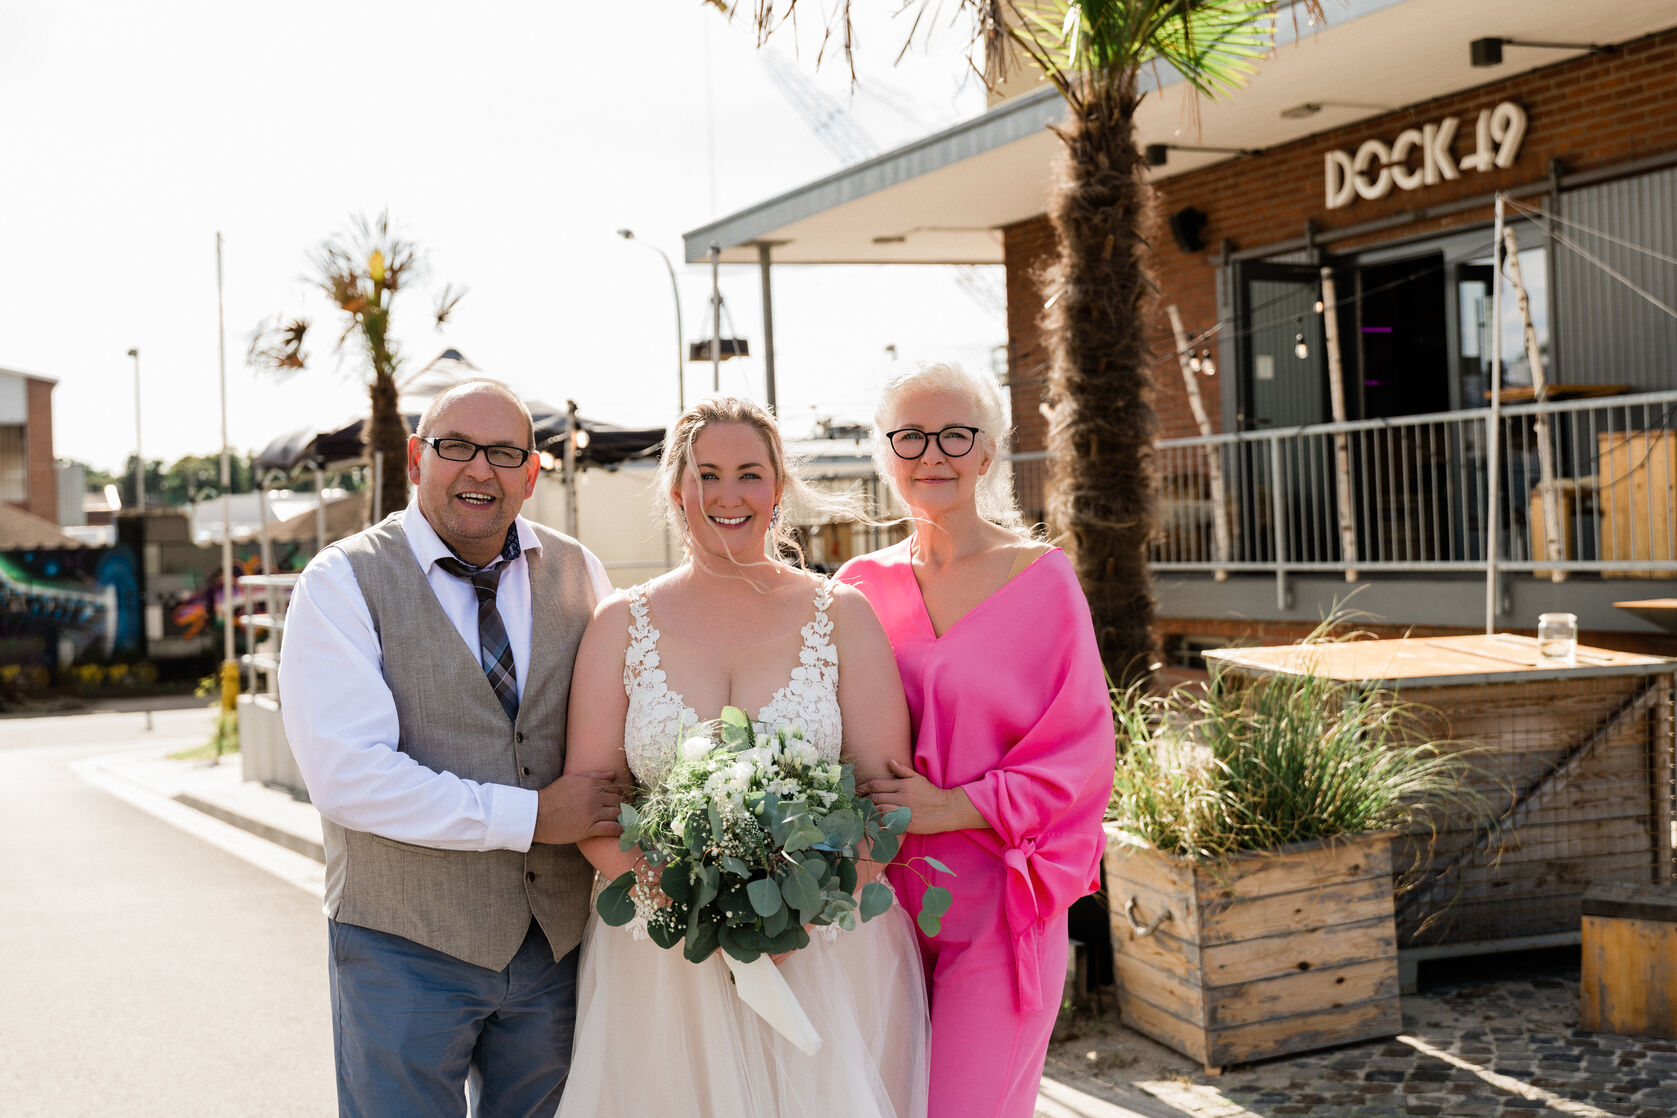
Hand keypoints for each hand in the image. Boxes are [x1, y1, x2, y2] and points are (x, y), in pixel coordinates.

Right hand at [532, 770, 628, 845]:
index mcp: (591, 784)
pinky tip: (623, 830)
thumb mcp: (571, 779)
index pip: (616, 787)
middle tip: (629, 810)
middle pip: (619, 800)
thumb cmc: (553, 796)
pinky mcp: (589, 829)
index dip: (623, 793)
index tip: (625, 798)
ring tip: (628, 820)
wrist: (538, 815)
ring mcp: (592, 814)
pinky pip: (611, 828)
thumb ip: (593, 775)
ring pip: (618, 813)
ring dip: (625, 817)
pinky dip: (620, 829)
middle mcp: (594, 798)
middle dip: (626, 805)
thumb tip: (613, 775)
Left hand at [861, 759, 986, 834]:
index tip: (855, 791)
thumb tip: (889, 761)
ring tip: (860, 812)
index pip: (876, 785)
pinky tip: (873, 823)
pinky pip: (889, 823)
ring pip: (879, 810)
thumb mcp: (918, 778)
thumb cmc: (930, 793)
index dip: (863, 788)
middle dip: (862, 800)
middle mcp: (902, 796)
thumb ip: (902, 771)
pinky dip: (879, 822)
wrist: (947, 809)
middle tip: (853, 803)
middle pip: (875, 797)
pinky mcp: (908, 824)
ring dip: (868, 811)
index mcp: (903, 785)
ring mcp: (905, 811)